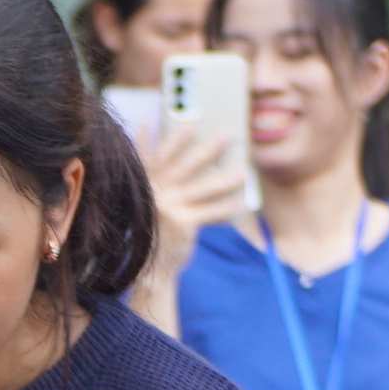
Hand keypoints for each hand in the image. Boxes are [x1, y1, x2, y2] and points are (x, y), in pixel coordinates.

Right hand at [145, 128, 248, 251]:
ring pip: (204, 188)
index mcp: (145, 183)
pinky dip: (226, 208)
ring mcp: (169, 207)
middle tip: (227, 135)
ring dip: (226, 179)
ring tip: (244, 172)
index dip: (174, 140)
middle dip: (208, 150)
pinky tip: (240, 203)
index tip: (190, 123)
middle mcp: (155, 192)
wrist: (149, 266)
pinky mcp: (183, 223)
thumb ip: (153, 176)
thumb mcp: (145, 201)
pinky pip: (211, 211)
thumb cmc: (152, 229)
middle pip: (186, 165)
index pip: (158, 155)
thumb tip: (169, 147)